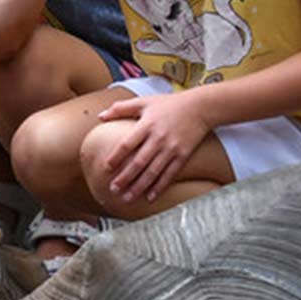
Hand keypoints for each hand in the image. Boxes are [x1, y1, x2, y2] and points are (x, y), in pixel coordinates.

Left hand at [96, 95, 210, 203]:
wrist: (200, 107)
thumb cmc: (169, 104)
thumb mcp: (144, 102)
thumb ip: (121, 108)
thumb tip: (100, 116)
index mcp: (147, 124)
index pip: (127, 143)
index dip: (116, 157)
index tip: (106, 168)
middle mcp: (158, 138)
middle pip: (139, 162)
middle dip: (125, 177)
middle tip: (113, 189)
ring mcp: (171, 148)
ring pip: (153, 172)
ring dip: (139, 186)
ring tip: (127, 198)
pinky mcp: (183, 156)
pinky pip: (170, 175)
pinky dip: (160, 187)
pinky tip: (150, 197)